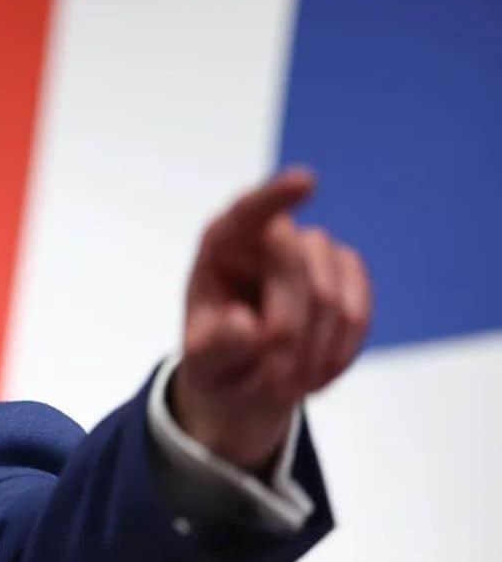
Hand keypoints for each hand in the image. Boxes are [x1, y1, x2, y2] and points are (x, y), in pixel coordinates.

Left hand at [174, 169, 371, 473]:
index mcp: (221, 245)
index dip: (277, 198)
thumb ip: (217, 347)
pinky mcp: (347, 273)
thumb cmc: (217, 360)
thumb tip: (243, 325)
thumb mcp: (203, 363)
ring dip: (312, 351)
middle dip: (286, 331)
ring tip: (286, 380)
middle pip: (296, 270)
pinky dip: (338, 353)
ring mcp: (313, 251)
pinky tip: (315, 374)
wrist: (245, 377)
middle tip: (271, 377)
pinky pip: (358, 314)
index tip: (306, 182)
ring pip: (332, 297)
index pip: (248, 213)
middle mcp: (269, 237)